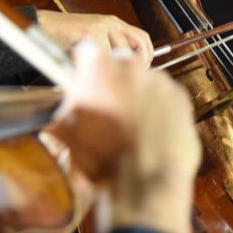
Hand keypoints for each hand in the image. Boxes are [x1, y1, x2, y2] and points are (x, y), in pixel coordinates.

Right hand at [36, 10, 152, 65]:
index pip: (142, 37)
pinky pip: (104, 55)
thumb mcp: (95, 42)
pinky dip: (103, 67)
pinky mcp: (91, 31)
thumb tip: (129, 71)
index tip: (146, 69)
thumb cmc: (68, 38)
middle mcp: (112, 22)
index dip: (147, 54)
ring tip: (113, 78)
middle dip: (140, 62)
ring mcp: (102, 26)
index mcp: (115, 24)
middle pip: (139, 42)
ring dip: (119, 67)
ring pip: (123, 51)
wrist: (46, 26)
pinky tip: (97, 73)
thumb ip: (110, 51)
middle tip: (135, 76)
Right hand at [48, 42, 198, 232]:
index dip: (84, 68)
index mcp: (97, 68)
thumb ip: (61, 117)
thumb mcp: (71, 137)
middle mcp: (129, 65)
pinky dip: (160, 108)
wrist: (147, 180)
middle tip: (109, 109)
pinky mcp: (180, 95)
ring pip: (144, 81)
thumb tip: (52, 117)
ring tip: (133, 125)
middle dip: (113, 82)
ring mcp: (158, 79)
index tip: (85, 83)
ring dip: (138, 95)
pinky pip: (166, 96)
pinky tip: (153, 131)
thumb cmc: (104, 159)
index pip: (86, 52)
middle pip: (118, 64)